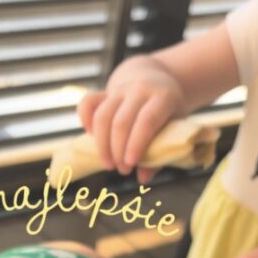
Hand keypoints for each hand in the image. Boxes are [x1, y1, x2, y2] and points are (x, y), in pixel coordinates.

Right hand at [77, 56, 187, 181]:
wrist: (156, 79)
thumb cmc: (168, 111)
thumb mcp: (173, 127)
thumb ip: (160, 152)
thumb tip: (142, 178)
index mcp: (163, 97)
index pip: (146, 120)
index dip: (136, 144)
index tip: (130, 165)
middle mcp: (139, 89)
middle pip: (121, 122)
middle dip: (118, 150)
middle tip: (122, 170)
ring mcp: (120, 89)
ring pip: (102, 116)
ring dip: (102, 145)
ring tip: (108, 163)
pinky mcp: (104, 92)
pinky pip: (87, 104)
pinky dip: (85, 121)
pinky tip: (91, 138)